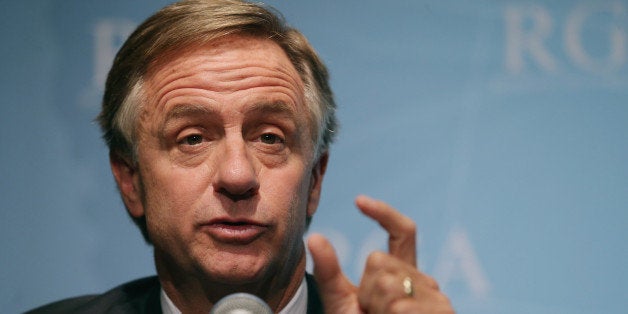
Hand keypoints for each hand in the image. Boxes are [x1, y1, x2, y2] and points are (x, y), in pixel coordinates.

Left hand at [307, 195, 453, 312]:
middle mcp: (423, 281)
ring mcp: (437, 298)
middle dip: (365, 288)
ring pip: (388, 282)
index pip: (402, 233)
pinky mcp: (443, 312)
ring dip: (377, 309)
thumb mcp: (342, 304)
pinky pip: (401, 307)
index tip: (359, 201)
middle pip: (379, 260)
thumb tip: (315, 236)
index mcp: (402, 274)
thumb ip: (331, 273)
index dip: (384, 214)